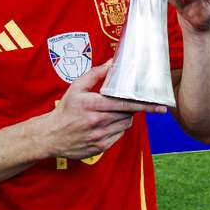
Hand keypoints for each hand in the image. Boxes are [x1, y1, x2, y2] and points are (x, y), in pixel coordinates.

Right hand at [41, 60, 166, 159]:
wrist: (51, 136)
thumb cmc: (64, 110)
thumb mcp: (76, 88)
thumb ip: (95, 74)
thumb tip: (111, 63)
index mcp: (91, 105)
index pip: (124, 104)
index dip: (144, 105)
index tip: (159, 106)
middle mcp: (97, 122)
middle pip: (127, 114)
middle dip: (130, 108)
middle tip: (126, 103)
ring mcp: (99, 136)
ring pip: (124, 125)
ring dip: (124, 118)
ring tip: (112, 113)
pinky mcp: (101, 147)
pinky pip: (118, 136)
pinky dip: (117, 129)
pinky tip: (107, 124)